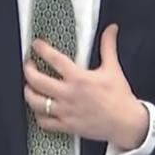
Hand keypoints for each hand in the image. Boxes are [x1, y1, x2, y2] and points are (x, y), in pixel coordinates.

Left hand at [23, 23, 148, 149]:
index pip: (54, 59)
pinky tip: (38, 109)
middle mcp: (69, 94)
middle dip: (28, 70)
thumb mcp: (113, 68)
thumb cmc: (119, 97)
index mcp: (79, 78)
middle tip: (28, 65)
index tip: (36, 45)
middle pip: (37, 81)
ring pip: (36, 102)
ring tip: (28, 86)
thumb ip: (108, 46)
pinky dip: (37, 115)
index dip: (42, 49)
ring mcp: (65, 111)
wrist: (126, 123)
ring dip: (28, 92)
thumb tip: (111, 28)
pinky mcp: (66, 125)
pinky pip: (44, 122)